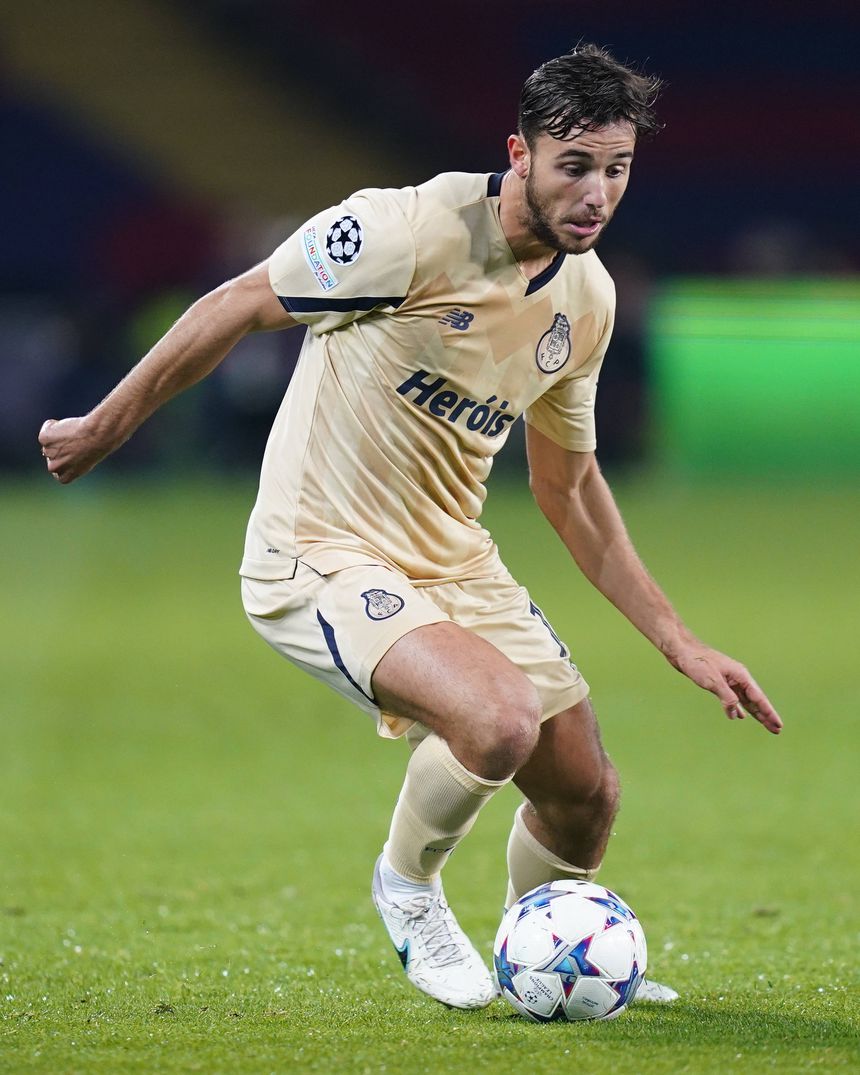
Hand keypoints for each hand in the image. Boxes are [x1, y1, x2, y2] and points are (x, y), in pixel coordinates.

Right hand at [38, 416, 114, 484]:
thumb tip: (61, 450)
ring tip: (74, 435)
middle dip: (61, 446)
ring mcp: (47, 453)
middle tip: (77, 442)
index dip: (67, 456)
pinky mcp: (44, 439)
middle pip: (51, 453)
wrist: (98, 435)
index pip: (58, 468)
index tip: (77, 453)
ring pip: (49, 441)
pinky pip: (48, 427)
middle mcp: (53, 468)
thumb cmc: (97, 446)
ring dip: (58, 436)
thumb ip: (71, 460)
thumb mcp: (84, 460)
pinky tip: (69, 427)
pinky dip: (55, 424)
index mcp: (64, 477)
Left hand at [667, 643, 782, 734]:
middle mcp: (738, 678)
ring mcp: (729, 680)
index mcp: (740, 675)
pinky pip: (734, 699)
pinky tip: (741, 716)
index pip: (758, 698)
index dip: (769, 712)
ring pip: (746, 701)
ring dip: (755, 713)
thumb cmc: (697, 662)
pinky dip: (739, 708)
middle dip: (766, 715)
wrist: (681, 650)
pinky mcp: (719, 683)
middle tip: (777, 730)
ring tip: (766, 725)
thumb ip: (727, 697)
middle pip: (756, 700)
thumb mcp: (713, 681)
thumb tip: (736, 714)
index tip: (779, 724)